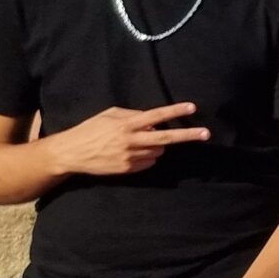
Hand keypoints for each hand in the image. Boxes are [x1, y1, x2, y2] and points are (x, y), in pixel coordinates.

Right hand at [44, 103, 210, 176]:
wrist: (72, 154)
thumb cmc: (90, 129)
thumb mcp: (109, 115)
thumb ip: (132, 114)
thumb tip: (152, 120)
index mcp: (126, 124)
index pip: (155, 116)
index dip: (174, 111)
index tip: (192, 107)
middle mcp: (131, 140)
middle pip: (165, 138)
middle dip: (187, 135)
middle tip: (206, 134)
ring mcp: (130, 157)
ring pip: (158, 151)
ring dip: (156, 146)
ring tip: (138, 142)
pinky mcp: (128, 169)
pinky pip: (148, 163)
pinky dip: (147, 157)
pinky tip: (132, 153)